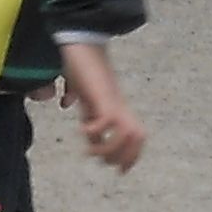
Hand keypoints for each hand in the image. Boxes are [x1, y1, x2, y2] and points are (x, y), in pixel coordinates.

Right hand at [57, 40, 146, 173]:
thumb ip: (83, 106)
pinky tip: (83, 129)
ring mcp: (112, 101)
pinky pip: (108, 120)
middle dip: (122, 156)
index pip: (138, 136)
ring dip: (108, 148)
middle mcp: (119, 106)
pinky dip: (97, 131)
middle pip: (138, 137)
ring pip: (128, 133)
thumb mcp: (83, 92)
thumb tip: (72, 112)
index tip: (120, 171)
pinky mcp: (102, 96)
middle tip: (103, 161)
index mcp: (118, 107)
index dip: (132, 156)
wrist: (81, 41)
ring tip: (90, 149)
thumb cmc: (81, 64)